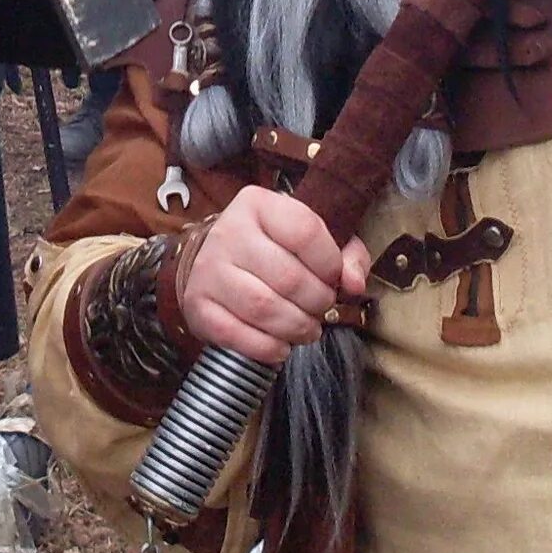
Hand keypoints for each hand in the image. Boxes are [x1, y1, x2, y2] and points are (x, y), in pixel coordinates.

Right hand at [178, 188, 369, 366]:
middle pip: (289, 277)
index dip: (330, 263)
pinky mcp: (197, 304)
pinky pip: (237, 334)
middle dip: (317, 302)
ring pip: (264, 308)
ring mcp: (209, 268)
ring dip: (296, 327)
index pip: (305, 231)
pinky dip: (267, 347)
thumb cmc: (276, 250)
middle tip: (321, 309)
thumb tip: (354, 285)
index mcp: (258, 204)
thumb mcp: (314, 239)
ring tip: (306, 329)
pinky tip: (280, 345)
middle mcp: (229, 231)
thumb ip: (347, 256)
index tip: (334, 278)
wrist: (217, 262)